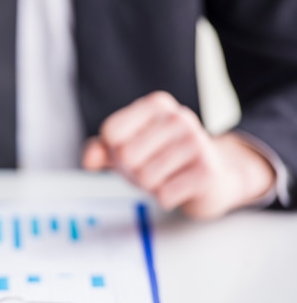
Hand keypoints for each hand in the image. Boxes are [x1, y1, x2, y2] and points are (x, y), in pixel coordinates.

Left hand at [83, 91, 274, 218]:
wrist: (214, 177)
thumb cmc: (164, 159)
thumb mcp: (129, 148)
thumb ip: (101, 150)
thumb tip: (88, 160)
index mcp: (156, 104)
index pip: (111, 132)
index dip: (114, 151)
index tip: (134, 150)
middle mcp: (178, 117)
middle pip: (126, 155)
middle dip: (132, 171)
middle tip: (150, 168)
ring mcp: (196, 141)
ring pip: (145, 177)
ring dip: (150, 186)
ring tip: (167, 176)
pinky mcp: (206, 170)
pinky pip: (164, 194)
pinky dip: (166, 198)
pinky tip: (180, 186)